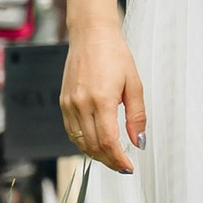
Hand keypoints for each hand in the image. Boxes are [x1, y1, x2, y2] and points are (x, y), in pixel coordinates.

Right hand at [62, 15, 147, 174]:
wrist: (91, 35)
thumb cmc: (115, 54)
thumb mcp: (134, 84)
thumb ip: (137, 116)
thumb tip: (139, 142)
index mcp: (101, 100)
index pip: (108, 142)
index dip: (118, 160)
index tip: (128, 167)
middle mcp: (81, 104)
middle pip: (93, 146)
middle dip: (108, 161)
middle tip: (122, 166)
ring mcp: (69, 104)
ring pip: (79, 141)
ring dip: (95, 154)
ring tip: (111, 157)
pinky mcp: (63, 101)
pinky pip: (71, 130)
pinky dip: (83, 142)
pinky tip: (95, 143)